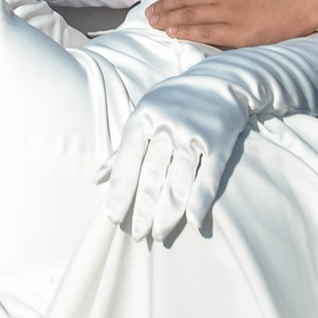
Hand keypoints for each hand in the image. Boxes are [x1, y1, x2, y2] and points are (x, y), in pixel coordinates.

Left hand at [100, 72, 252, 246]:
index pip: (127, 162)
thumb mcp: (144, 115)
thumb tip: (97, 178)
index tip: (115, 218)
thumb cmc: (174, 103)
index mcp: (143, 119)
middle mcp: (166, 127)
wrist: (221, 81)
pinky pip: (208, 176)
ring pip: (178, 180)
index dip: (121, 193)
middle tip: (139, 236)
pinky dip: (201, 200)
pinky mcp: (218, 143)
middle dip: (144, 209)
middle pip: (152, 176)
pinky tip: (194, 222)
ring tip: (160, 235)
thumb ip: (123, 149)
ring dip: (169, 212)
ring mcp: (193, 135)